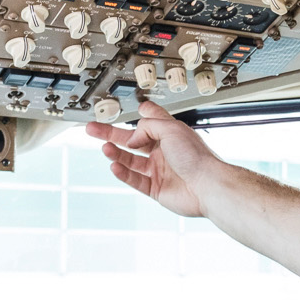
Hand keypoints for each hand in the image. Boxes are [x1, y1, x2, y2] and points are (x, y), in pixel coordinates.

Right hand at [85, 101, 220, 218]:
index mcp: (170, 134)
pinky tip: (114, 166)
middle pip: (132, 140)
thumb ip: (147, 127)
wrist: (207, 185)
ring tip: (105, 148)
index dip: (139, 115)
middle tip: (93, 129)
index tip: (126, 110)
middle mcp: (164, 151)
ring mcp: (159, 170)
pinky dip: (123, 173)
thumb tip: (132, 137)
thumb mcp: (171, 129)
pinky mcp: (156, 189)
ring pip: (131, 160)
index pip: (150, 121)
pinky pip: (134, 179)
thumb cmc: (197, 157)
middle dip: (111, 134)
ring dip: (116, 153)